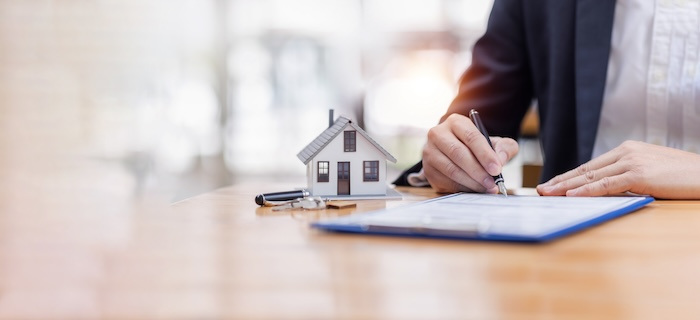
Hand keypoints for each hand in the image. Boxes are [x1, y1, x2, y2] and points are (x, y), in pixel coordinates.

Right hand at [422, 113, 518, 192]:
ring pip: (450, 169)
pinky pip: (444, 181)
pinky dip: (461, 188)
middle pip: (458, 153)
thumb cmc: (479, 149)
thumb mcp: (496, 143)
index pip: (471, 137)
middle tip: (492, 183)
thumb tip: (500, 160)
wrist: (458, 155)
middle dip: (478, 171)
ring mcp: (429, 152)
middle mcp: (438, 134)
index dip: (485, 154)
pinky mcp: (427, 170)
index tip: (496, 169)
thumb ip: (505, 148)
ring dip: (470, 182)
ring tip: (485, 188)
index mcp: (455, 122)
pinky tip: (473, 189)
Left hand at [537, 140, 699, 198]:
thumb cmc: (681, 176)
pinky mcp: (639, 174)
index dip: (568, 176)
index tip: (551, 185)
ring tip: (548, 193)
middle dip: (560, 181)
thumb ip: (627, 177)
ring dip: (566, 187)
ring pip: (591, 177)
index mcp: (627, 150)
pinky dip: (586, 191)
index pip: (590, 166)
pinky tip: (571, 196)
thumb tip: (605, 190)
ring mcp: (632, 162)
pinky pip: (606, 185)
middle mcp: (626, 152)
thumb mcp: (649, 172)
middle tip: (540, 190)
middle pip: (586, 170)